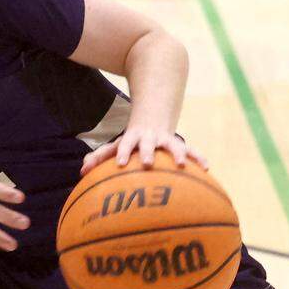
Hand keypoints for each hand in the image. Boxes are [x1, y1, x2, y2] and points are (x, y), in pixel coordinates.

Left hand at [80, 128, 208, 176]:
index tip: (121, 163)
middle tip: (147, 163)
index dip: (123, 153)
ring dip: (178, 153)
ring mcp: (165, 140)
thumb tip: (81, 171)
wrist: (153, 116)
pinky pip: (191, 150)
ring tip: (183, 164)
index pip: (124, 145)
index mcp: (132, 139)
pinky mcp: (179, 144)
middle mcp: (149, 138)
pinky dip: (198, 157)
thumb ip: (99, 157)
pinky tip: (206, 167)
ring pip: (173, 145)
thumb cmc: (131, 140)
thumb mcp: (116, 145)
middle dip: (147, 152)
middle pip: (147, 144)